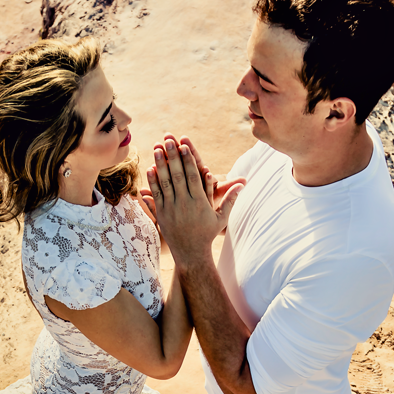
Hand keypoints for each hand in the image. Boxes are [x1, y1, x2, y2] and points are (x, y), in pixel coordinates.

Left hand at [147, 139, 242, 266]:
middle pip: (178, 175)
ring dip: (161, 165)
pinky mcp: (162, 215)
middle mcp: (185, 204)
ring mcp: (172, 209)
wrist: (191, 254)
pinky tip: (150, 168)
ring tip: (158, 148)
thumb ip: (230, 200)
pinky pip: (156, 196)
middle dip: (173, 156)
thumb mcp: (221, 218)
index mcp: (200, 202)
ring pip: (165, 183)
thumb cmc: (208, 234)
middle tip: (168, 139)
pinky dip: (153, 182)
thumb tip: (243, 185)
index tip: (184, 145)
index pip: (193, 176)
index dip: (188, 159)